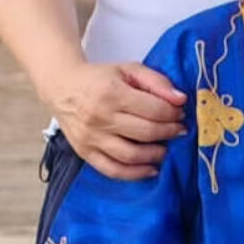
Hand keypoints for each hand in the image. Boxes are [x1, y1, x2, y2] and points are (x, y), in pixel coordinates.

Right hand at [46, 61, 187, 179]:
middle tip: (179, 130)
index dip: (173, 113)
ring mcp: (91, 138)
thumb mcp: (129, 70)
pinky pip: (113, 170)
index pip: (154, 109)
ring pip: (131, 155)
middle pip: (146, 132)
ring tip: (166, 149)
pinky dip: (135, 174)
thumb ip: (157, 81)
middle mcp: (100, 118)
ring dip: (156, 155)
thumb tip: (180, 99)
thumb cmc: (99, 79)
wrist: (62, 89)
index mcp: (112, 93)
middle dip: (169, 132)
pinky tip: (151, 169)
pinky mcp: (85, 153)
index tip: (180, 113)